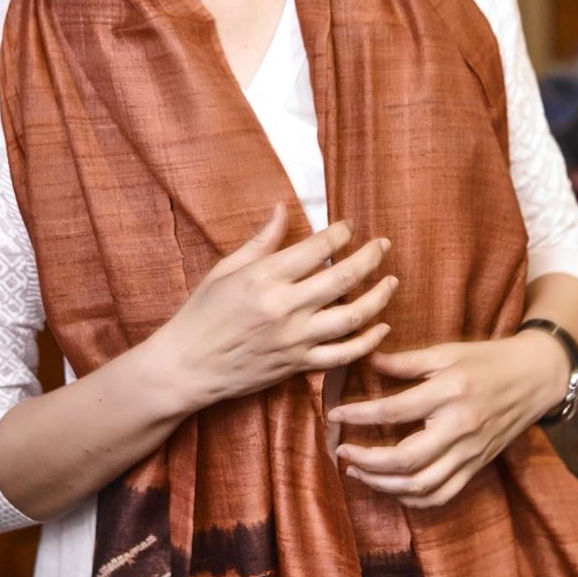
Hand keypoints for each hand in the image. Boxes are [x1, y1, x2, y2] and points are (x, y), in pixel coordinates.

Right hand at [158, 202, 397, 409]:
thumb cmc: (200, 314)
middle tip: (384, 245)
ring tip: (392, 282)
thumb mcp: (225, 269)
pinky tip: (382, 327)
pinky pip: (343, 355)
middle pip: (343, 278)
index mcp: (265, 277)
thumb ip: (261, 241)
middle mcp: (284, 306)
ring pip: (352, 317)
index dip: (340, 234)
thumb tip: (282, 209)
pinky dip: (368, 342)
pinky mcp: (298, 365)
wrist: (185, 366)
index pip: (317, 248)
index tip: (349, 227)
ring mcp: (294, 339)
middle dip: (370, 257)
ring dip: (379, 298)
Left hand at [327, 331, 569, 508]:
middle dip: (367, 460)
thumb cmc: (487, 359)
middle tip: (341, 451)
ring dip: (384, 485)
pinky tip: (391, 488)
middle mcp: (460, 427)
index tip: (334, 414)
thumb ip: (406, 361)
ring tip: (358, 471)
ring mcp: (470, 452)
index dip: (359, 415)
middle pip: (406, 459)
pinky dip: (413, 499)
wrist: (535, 377)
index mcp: (449, 393)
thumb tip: (367, 360)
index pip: (395, 411)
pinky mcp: (477, 466)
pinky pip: (442, 494)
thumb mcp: (447, 351)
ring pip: (422, 485)